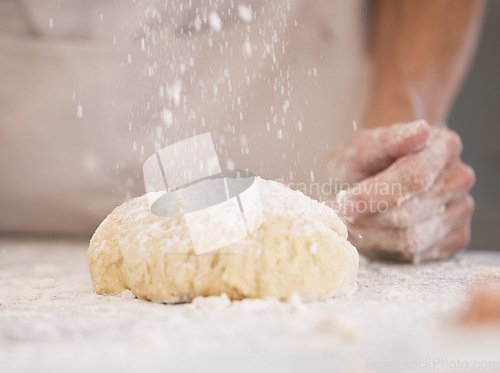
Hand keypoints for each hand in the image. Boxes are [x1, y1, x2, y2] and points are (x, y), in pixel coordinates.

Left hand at [328, 120, 474, 262]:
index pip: (413, 176)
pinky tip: (373, 232)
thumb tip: (421, 131)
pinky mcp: (455, 238)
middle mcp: (459, 178)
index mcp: (443, 146)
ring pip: (412, 239)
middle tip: (340, 217)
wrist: (373, 177)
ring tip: (353, 225)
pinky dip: (387, 249)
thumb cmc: (366, 162)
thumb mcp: (362, 147)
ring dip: (372, 236)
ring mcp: (461, 209)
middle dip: (366, 218)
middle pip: (408, 213)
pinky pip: (418, 255)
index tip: (341, 204)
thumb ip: (387, 141)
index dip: (372, 195)